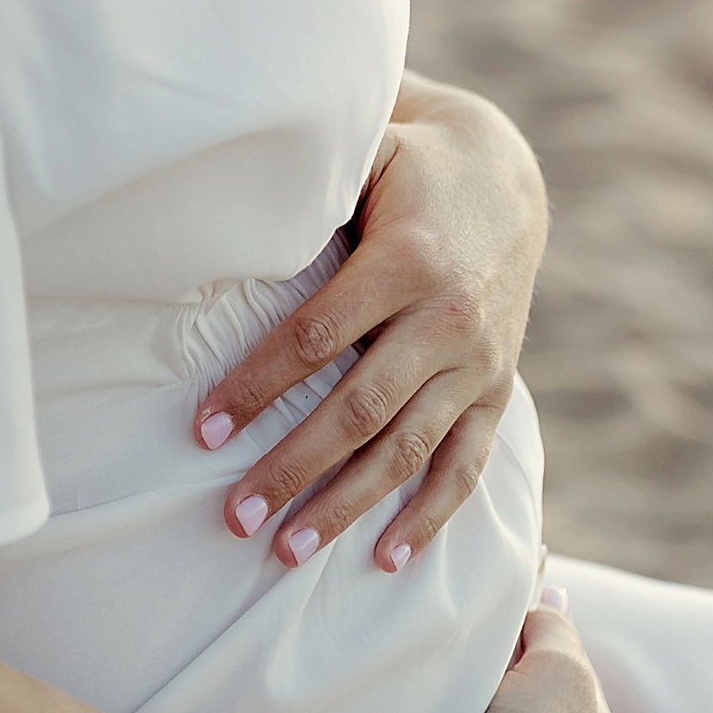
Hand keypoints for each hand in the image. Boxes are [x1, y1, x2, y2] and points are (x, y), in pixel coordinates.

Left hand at [196, 75, 547, 568]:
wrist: (507, 180)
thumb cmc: (410, 167)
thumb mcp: (371, 153)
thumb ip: (314, 181)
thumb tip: (229, 201)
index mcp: (407, 261)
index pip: (318, 338)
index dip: (259, 385)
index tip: (204, 428)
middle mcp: (449, 319)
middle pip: (358, 409)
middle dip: (292, 467)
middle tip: (233, 516)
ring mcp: (478, 362)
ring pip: (407, 449)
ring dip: (346, 505)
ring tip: (286, 552)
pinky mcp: (496, 388)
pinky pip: (465, 463)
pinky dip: (431, 516)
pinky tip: (387, 559)